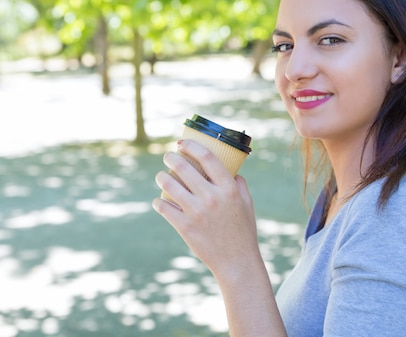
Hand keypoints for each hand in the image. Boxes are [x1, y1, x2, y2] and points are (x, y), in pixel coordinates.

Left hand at [152, 140, 260, 277]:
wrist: (237, 261)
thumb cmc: (243, 230)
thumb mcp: (247, 203)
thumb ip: (238, 183)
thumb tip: (230, 169)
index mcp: (228, 188)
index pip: (207, 157)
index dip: (191, 146)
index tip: (182, 143)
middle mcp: (212, 197)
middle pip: (183, 167)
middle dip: (171, 158)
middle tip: (168, 157)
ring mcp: (196, 212)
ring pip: (169, 185)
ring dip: (161, 177)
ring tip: (161, 176)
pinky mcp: (185, 227)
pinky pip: (164, 207)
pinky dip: (158, 202)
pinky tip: (159, 201)